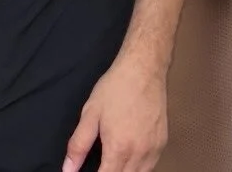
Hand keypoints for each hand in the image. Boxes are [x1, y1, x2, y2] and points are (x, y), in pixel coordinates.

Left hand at [64, 50, 167, 171]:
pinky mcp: (163, 144)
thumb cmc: (115, 89)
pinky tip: (130, 159)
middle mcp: (139, 155)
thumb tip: (68, 169)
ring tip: (114, 163)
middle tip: (102, 165)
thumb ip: (78, 145)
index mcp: (118, 148)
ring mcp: (154, 151)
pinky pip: (151, 167)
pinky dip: (139, 169)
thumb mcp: (90, 113)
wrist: (143, 70)